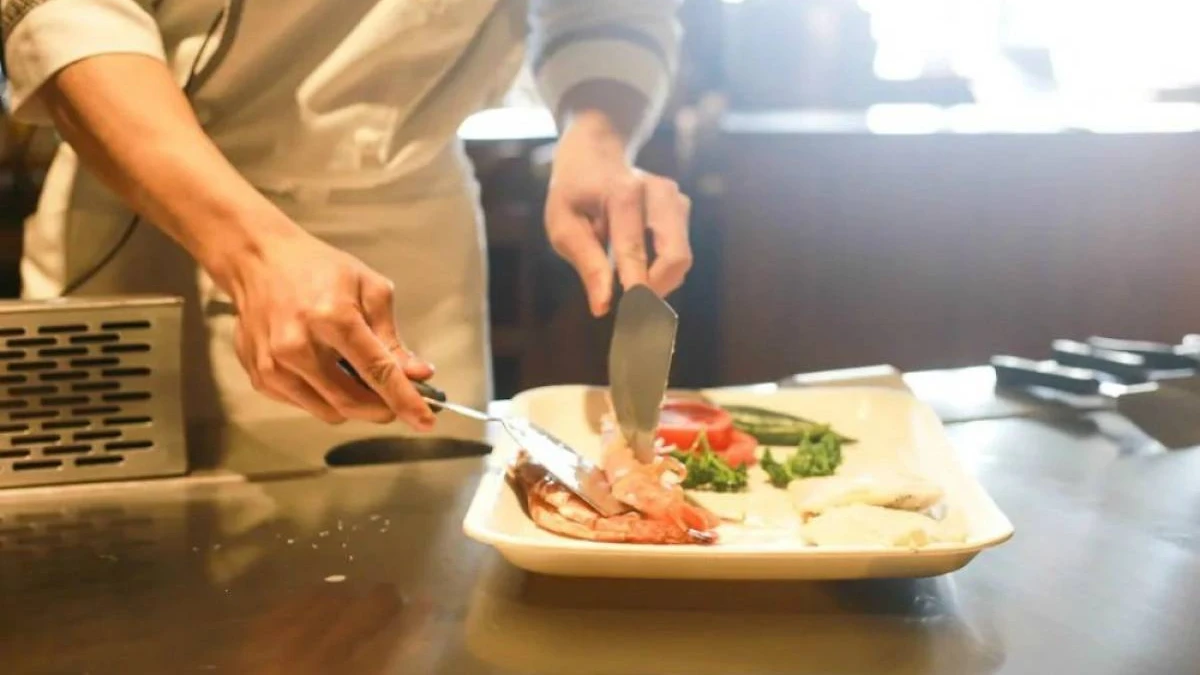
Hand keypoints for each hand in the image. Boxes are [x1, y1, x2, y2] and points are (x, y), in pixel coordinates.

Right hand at [217, 221, 435, 427]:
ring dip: (355, 406)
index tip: (426, 421)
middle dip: (383, 409)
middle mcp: (298, 347)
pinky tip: (328, 371)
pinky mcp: (260, 378)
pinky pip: (305, 405)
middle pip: (352, 402)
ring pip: (329, 412)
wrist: (258, 260)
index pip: (376, 371)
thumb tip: (418, 375)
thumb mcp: (369, 289)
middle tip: (398, 400)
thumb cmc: (318, 269)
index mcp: (332, 318)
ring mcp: (274, 366)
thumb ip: (392, 337)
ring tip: (360, 378)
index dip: (405, 400)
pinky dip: (326, 398)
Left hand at [545, 112, 692, 315]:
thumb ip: (586, 263)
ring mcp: (675, 198)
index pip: (634, 250)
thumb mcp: (563, 225)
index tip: (633, 319)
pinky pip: (678, 252)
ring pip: (681, 258)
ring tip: (628, 284)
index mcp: (623, 194)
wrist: (595, 152)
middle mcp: (658, 192)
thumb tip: (603, 305)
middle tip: (633, 311)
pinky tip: (638, 265)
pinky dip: (661, 269)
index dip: (636, 289)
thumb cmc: (574, 193)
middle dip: (658, 290)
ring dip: (659, 282)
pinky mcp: (682, 207)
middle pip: (676, 256)